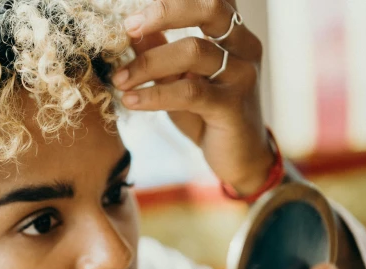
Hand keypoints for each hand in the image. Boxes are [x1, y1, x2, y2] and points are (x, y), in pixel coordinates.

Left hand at [112, 0, 272, 195]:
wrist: (239, 157)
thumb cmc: (208, 114)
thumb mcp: (179, 79)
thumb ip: (159, 51)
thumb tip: (131, 29)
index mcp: (233, 33)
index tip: (138, 9)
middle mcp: (244, 46)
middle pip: (211, 8)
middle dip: (164, 12)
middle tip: (128, 27)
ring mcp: (242, 75)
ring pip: (194, 50)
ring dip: (148, 63)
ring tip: (120, 80)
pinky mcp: (233, 107)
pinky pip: (190, 93)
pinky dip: (155, 95)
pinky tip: (132, 100)